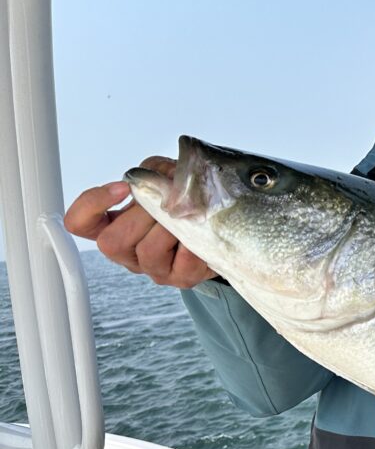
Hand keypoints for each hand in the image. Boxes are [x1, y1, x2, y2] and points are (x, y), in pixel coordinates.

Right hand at [63, 156, 215, 287]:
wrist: (222, 223)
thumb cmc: (186, 200)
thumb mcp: (166, 175)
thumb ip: (155, 170)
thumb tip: (158, 178)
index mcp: (114, 226)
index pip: (79, 223)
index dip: (91, 205)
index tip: (122, 188)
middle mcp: (128, 252)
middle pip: (111, 243)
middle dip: (142, 216)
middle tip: (166, 203)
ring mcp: (154, 269)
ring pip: (147, 252)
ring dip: (170, 228)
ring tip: (187, 216)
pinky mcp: (181, 278)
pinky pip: (183, 262)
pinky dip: (194, 241)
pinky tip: (201, 231)